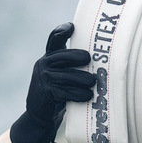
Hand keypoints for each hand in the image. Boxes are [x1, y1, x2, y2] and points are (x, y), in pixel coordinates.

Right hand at [9, 22, 92, 142]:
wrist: (39, 115)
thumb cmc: (57, 93)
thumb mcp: (62, 77)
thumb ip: (72, 67)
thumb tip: (102, 63)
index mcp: (49, 57)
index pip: (54, 39)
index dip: (61, 31)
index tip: (72, 27)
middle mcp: (44, 64)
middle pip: (63, 56)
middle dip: (77, 57)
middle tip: (89, 59)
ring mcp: (43, 78)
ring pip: (67, 76)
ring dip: (83, 80)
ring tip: (94, 83)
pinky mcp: (45, 92)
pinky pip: (65, 92)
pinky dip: (78, 94)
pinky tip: (88, 96)